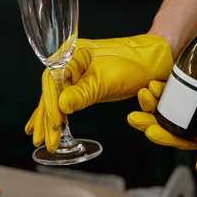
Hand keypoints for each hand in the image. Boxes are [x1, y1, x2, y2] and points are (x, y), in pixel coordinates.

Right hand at [26, 34, 173, 151]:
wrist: (155, 58)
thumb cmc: (134, 61)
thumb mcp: (107, 79)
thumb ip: (83, 93)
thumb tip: (62, 107)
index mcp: (72, 54)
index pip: (52, 82)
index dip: (51, 107)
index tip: (53, 126)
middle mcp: (70, 63)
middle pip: (51, 93)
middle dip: (46, 119)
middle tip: (43, 141)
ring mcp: (77, 75)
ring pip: (57, 100)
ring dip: (50, 121)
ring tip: (42, 140)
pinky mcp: (86, 86)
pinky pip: (68, 102)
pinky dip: (60, 117)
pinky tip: (52, 128)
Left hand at [127, 28, 196, 169]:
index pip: (177, 137)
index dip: (162, 137)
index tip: (151, 131)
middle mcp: (191, 114)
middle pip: (164, 122)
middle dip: (147, 121)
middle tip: (135, 118)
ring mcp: (185, 96)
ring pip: (161, 105)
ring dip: (149, 103)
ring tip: (146, 95)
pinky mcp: (181, 80)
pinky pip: (164, 88)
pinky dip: (156, 88)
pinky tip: (152, 85)